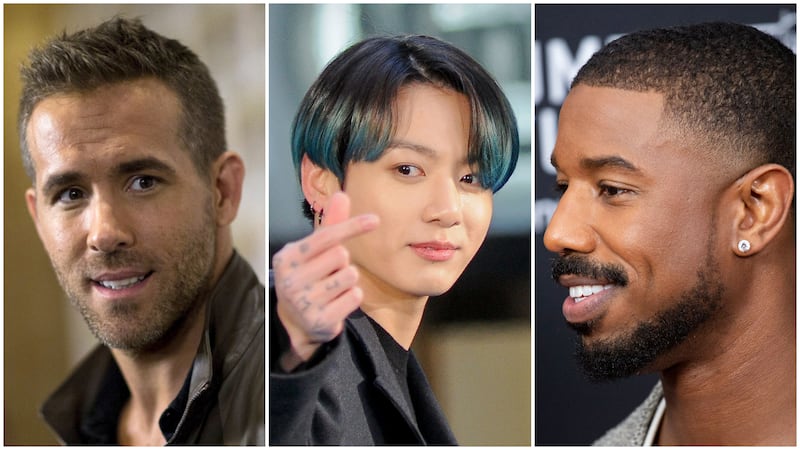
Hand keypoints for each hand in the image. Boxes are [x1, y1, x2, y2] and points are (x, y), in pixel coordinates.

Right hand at [272, 192, 377, 370]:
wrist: (297, 321)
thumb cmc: (308, 277)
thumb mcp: (314, 251)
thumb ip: (330, 225)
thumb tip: (341, 195)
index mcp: (288, 257)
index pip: (326, 236)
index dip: (352, 226)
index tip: (375, 220)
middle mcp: (291, 279)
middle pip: (341, 255)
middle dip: (342, 262)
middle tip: (328, 273)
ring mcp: (304, 302)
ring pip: (350, 276)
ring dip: (348, 280)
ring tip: (332, 288)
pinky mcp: (320, 320)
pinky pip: (355, 296)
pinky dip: (352, 297)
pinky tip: (337, 302)